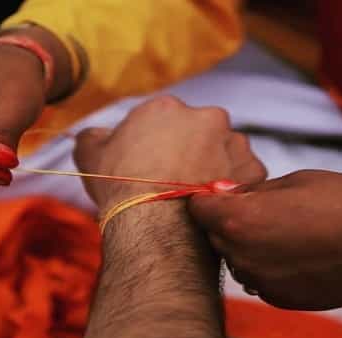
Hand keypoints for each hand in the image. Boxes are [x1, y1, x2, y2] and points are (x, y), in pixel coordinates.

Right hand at [72, 95, 266, 210]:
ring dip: (215, 166)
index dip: (158, 144)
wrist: (155, 226)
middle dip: (192, 151)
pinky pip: (243, 177)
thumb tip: (99, 134)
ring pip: (225, 151)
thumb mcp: (89, 154)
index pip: (165, 119)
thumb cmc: (121, 188)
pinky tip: (213, 204)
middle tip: (176, 181)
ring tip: (197, 196)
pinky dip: (232, 188)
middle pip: (200, 131)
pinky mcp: (252, 171)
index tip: (153, 166)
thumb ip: (94, 135)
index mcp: (167, 106)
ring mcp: (234, 143)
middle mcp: (207, 117)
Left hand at [189, 170, 341, 309]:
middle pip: (215, 237)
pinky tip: (300, 251)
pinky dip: (269, 265)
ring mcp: (265, 285)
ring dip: (248, 245)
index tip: (217, 192)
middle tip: (257, 206)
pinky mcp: (285, 301)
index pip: (197, 210)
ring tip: (286, 229)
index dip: (206, 198)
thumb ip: (253, 192)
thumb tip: (224, 195)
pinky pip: (261, 279)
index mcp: (242, 221)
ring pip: (238, 260)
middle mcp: (245, 258)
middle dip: (227, 222)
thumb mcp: (295, 181)